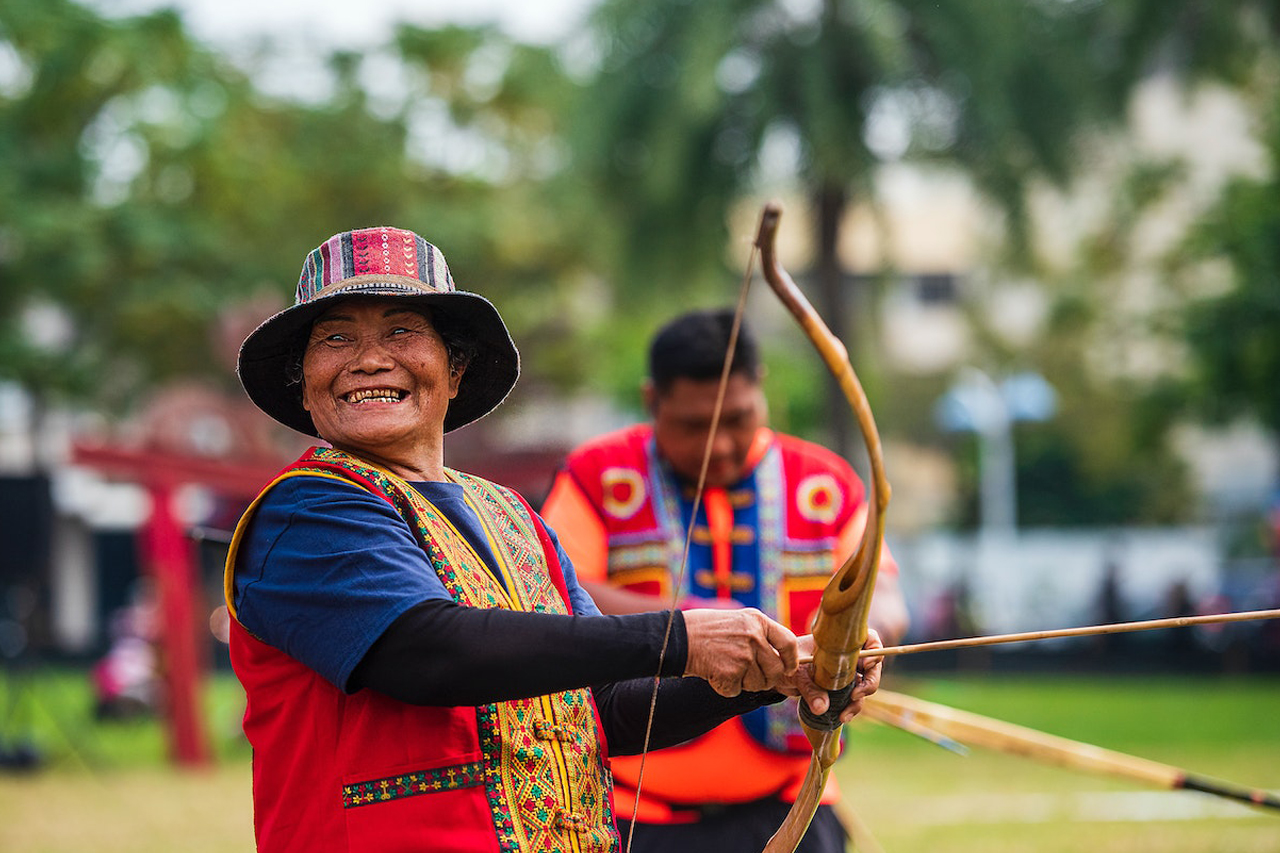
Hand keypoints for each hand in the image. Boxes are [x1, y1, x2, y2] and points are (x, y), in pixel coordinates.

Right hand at [682, 607, 800, 695]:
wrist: (679, 637)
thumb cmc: (707, 629)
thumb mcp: (739, 621)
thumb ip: (761, 635)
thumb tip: (781, 659)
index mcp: (758, 621)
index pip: (788, 643)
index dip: (791, 661)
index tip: (788, 669)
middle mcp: (754, 637)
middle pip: (775, 670)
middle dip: (766, 679)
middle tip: (748, 674)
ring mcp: (743, 656)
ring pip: (758, 684)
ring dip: (743, 683)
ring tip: (725, 666)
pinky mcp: (730, 674)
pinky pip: (737, 691)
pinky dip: (725, 687)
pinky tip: (714, 672)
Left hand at [776, 629, 884, 723]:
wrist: (779, 674)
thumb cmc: (788, 661)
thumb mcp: (797, 672)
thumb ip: (810, 688)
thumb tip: (822, 708)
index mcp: (841, 642)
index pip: (870, 639)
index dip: (875, 650)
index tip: (867, 663)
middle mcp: (848, 657)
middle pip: (873, 667)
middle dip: (870, 682)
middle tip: (857, 693)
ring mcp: (846, 674)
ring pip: (864, 686)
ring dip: (859, 701)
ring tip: (844, 713)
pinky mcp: (841, 690)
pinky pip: (853, 700)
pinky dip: (850, 709)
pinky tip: (841, 717)